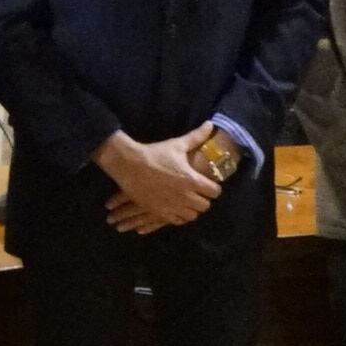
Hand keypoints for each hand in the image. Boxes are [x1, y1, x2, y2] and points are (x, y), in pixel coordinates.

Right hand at [98, 130, 217, 231]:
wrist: (130, 165)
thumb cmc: (155, 154)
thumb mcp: (177, 145)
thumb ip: (197, 137)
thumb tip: (210, 124)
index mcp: (192, 180)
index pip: (215, 192)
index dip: (213, 188)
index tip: (208, 184)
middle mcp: (185, 196)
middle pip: (205, 206)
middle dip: (203, 199)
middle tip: (197, 193)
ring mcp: (172, 206)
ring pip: (192, 216)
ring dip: (192, 209)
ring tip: (187, 201)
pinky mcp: (160, 212)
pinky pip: (176, 221)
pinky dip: (179, 216)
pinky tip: (176, 208)